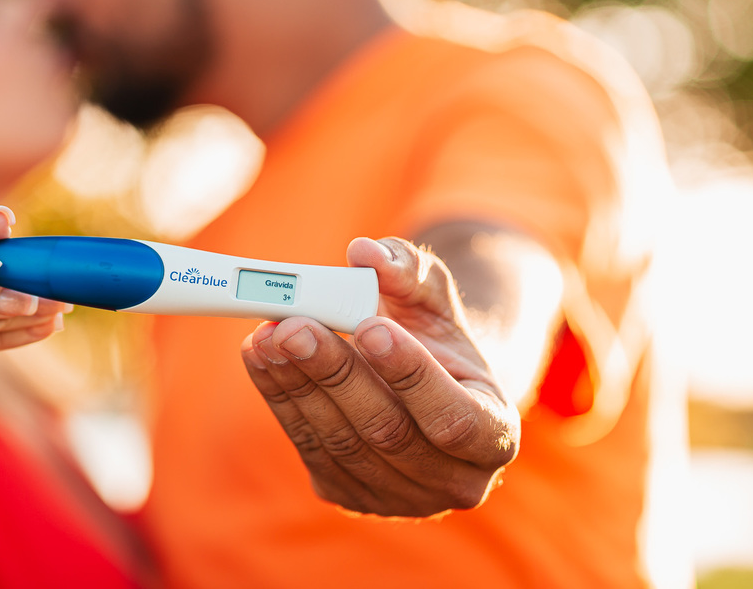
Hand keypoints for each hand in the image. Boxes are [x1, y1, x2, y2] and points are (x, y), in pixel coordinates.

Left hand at [240, 237, 518, 516]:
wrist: (420, 387)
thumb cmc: (434, 339)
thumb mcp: (433, 299)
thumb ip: (408, 271)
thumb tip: (366, 252)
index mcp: (493, 436)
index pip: (453, 418)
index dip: (410, 375)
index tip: (368, 327)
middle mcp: (453, 482)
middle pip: (385, 431)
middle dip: (335, 374)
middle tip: (294, 326)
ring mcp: (398, 499)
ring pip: (340, 442)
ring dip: (296, 384)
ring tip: (267, 333)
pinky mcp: (347, 494)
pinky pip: (309, 447)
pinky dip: (279, 398)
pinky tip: (259, 356)